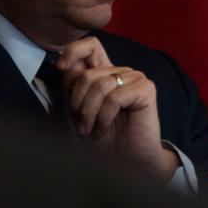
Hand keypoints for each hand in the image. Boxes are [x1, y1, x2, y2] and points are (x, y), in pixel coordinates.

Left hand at [56, 37, 176, 179]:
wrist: (127, 161)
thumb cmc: (105, 139)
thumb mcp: (80, 111)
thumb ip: (74, 87)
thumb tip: (65, 66)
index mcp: (105, 73)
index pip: (90, 45)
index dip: (73, 51)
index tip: (61, 68)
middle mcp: (121, 72)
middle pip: (88, 73)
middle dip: (78, 102)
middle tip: (81, 124)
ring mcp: (135, 79)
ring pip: (100, 85)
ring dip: (90, 113)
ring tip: (92, 129)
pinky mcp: (146, 89)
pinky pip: (116, 96)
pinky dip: (105, 116)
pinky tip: (105, 127)